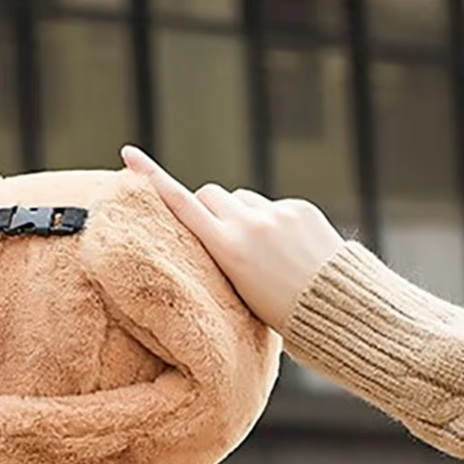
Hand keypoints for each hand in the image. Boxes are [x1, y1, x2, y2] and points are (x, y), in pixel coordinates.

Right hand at [121, 145, 344, 331]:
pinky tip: (287, 248)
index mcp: (227, 249)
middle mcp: (248, 225)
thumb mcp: (237, 287)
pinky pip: (273, 205)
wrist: (334, 305)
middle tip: (217, 233)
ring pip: (241, 198)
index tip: (128, 154)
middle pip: (209, 193)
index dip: (152, 178)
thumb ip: (221, 249)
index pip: (182, 204)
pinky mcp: (298, 208)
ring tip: (260, 249)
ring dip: (241, 214)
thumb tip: (215, 221)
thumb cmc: (279, 309)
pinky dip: (272, 221)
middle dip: (207, 207)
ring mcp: (276, 213)